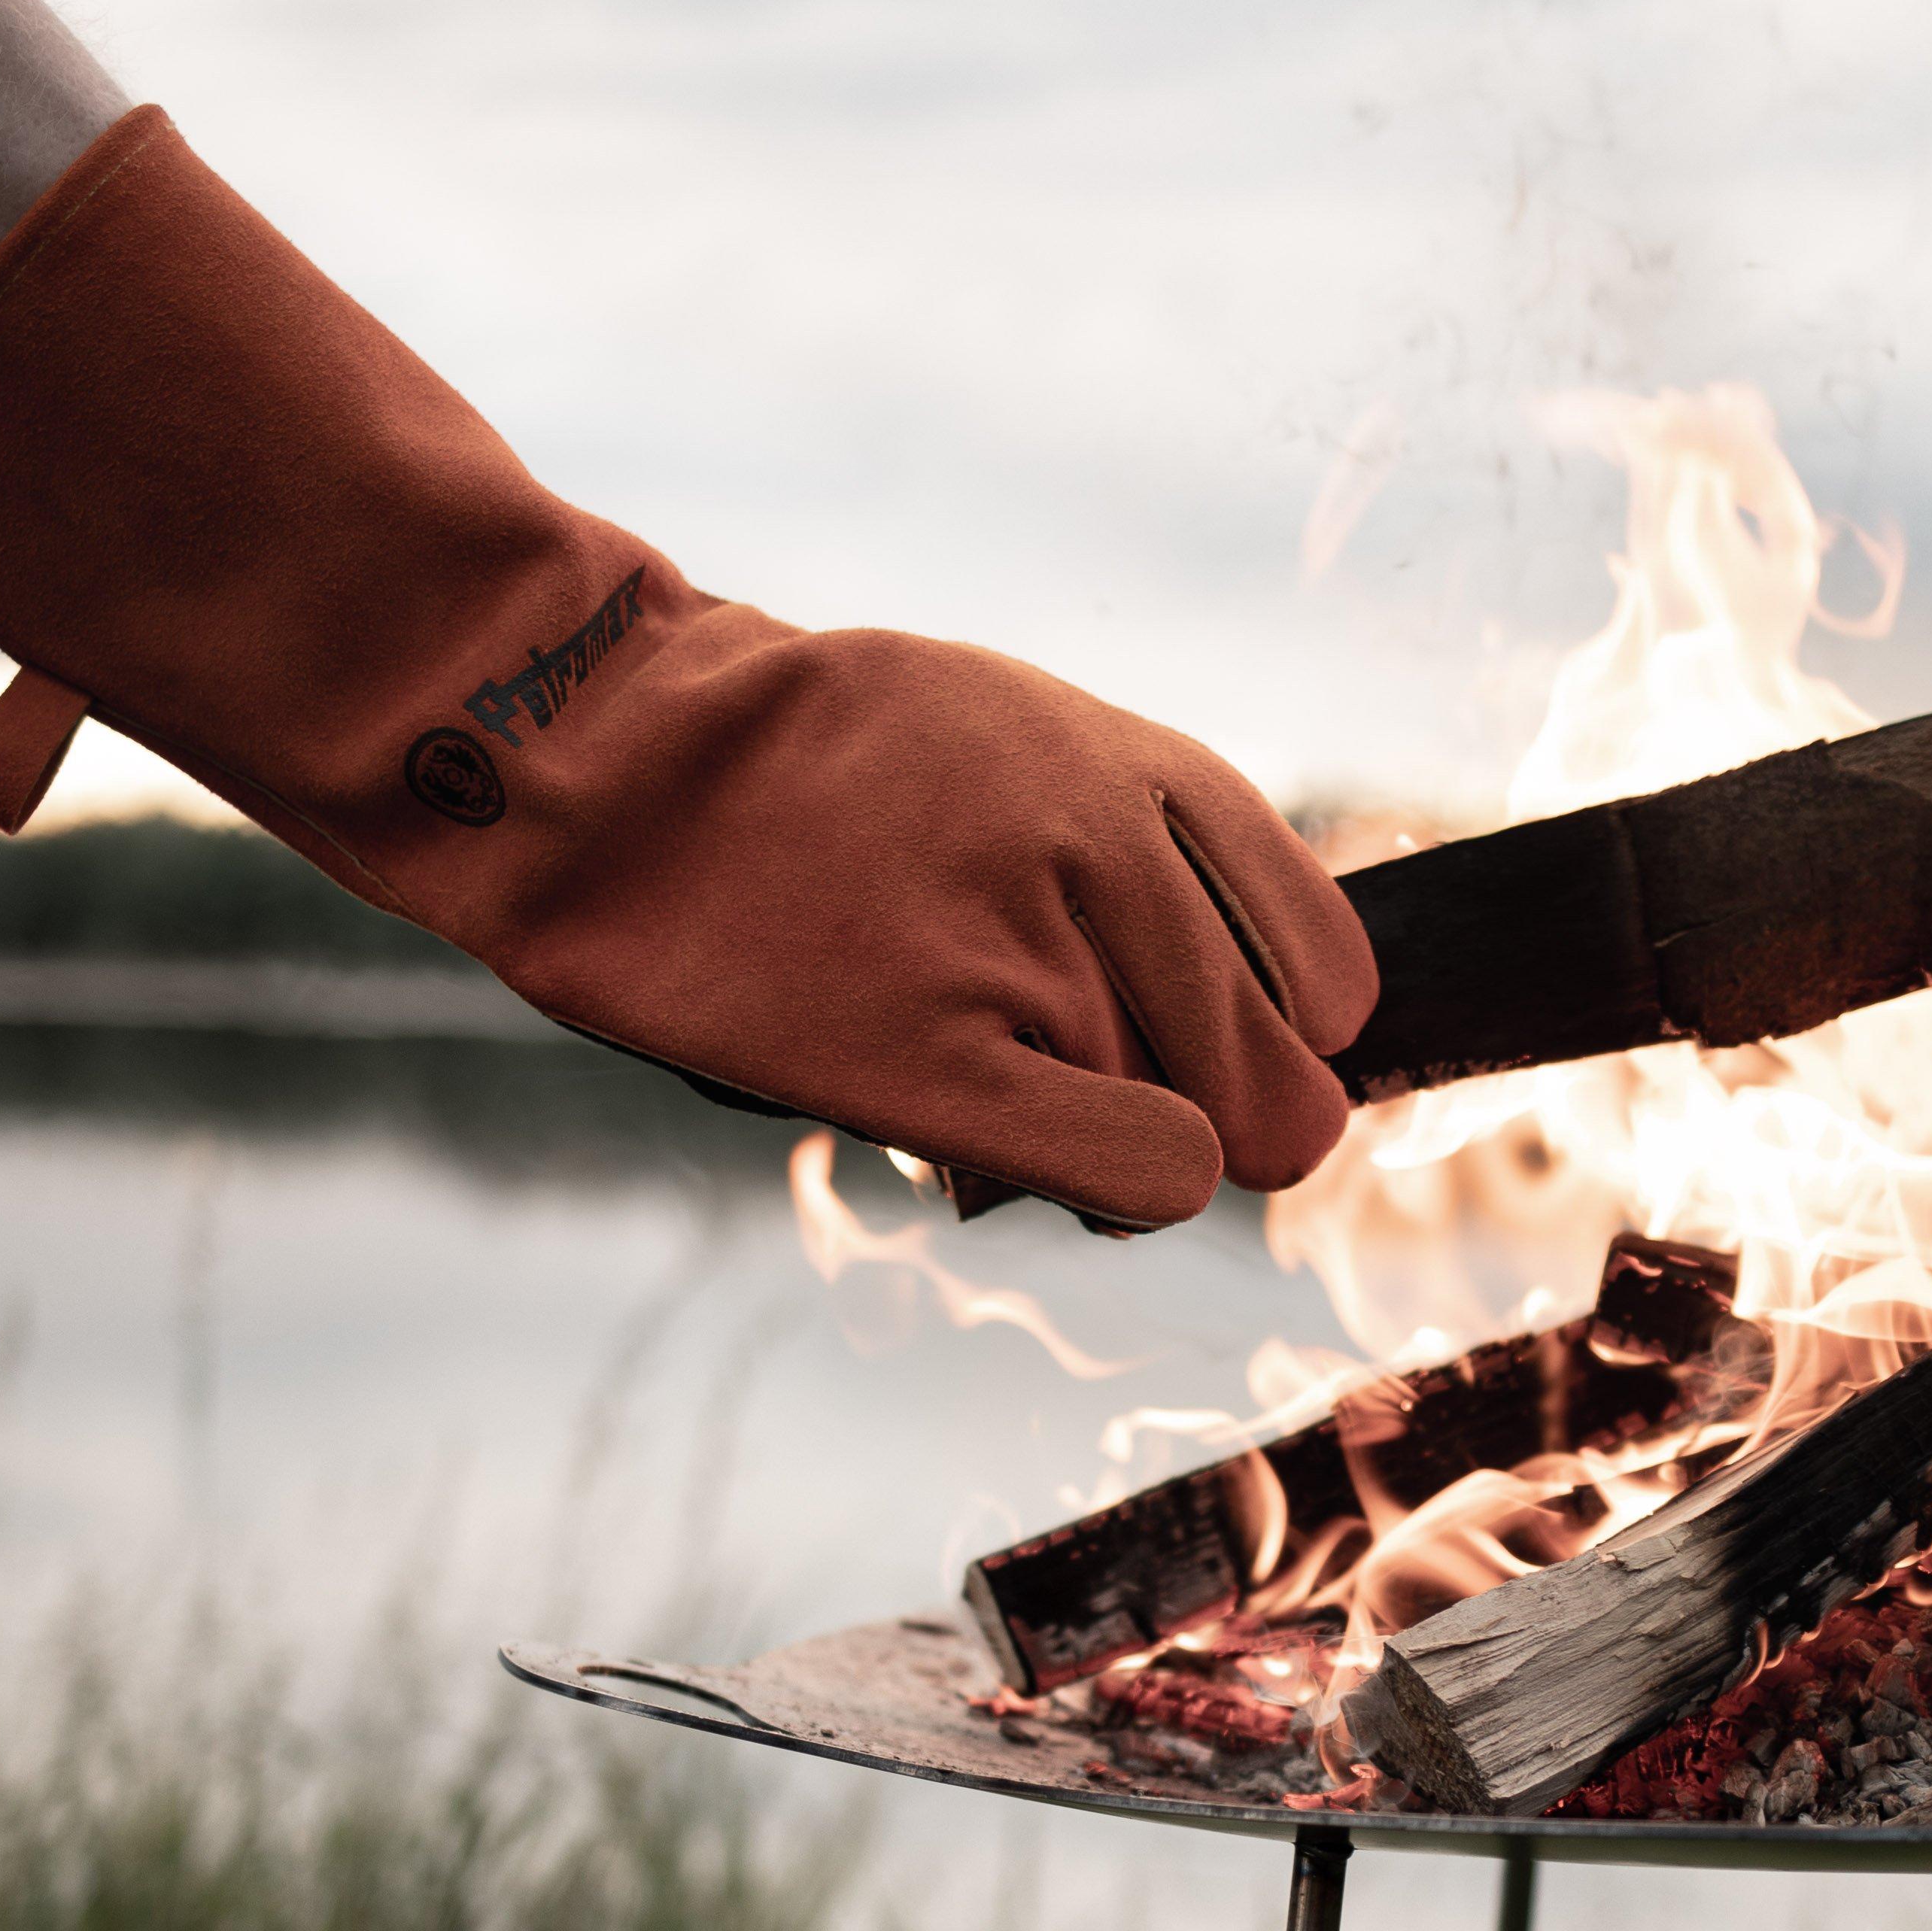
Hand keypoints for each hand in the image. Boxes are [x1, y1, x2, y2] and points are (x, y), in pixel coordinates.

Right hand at [0, 112, 1363, 1227]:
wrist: (597, 760)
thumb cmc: (791, 774)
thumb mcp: (1005, 739)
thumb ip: (1135, 856)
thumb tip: (1244, 1025)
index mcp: (1145, 777)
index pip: (1335, 980)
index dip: (1271, 1047)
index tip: (1185, 1058)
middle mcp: (1121, 859)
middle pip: (1278, 1092)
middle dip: (1196, 1124)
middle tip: (1060, 1096)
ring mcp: (1037, 955)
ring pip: (1201, 1143)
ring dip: (1098, 1153)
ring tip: (949, 1071)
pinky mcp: (942, 1054)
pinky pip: (1143, 1172)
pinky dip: (1118, 1191)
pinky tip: (1002, 1154)